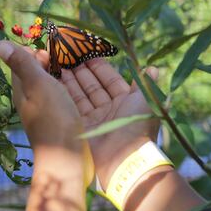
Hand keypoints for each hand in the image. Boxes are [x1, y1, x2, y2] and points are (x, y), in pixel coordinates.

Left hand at [0, 41, 93, 210]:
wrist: (68, 160)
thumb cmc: (54, 119)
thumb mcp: (38, 85)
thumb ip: (23, 64)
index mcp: (23, 92)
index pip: (23, 63)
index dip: (34, 50)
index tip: (52, 42)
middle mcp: (35, 101)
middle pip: (41, 74)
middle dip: (53, 59)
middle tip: (71, 48)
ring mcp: (51, 113)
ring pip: (57, 85)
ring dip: (67, 72)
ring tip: (82, 60)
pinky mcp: (66, 121)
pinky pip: (70, 97)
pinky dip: (77, 86)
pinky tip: (88, 84)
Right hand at [60, 58, 159, 189]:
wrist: (123, 158)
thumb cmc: (136, 125)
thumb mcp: (145, 101)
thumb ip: (145, 84)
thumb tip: (154, 68)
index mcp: (126, 102)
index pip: (110, 80)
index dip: (99, 67)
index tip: (86, 52)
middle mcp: (110, 110)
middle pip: (93, 86)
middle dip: (82, 71)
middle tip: (68, 55)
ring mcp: (95, 119)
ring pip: (81, 95)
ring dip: (71, 80)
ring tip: (59, 64)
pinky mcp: (81, 127)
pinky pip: (72, 107)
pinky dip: (65, 94)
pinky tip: (56, 80)